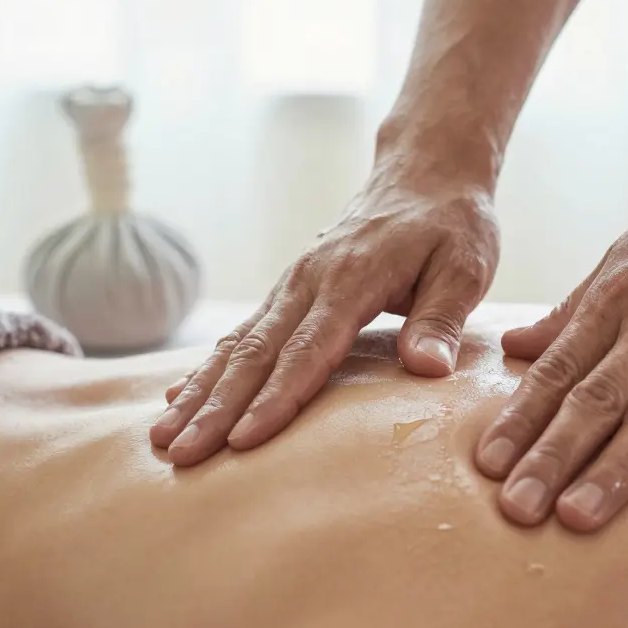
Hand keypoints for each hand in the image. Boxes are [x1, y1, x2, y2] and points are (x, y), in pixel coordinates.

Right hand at [151, 165, 499, 465]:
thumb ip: (442, 318)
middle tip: (182, 456)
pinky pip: (240, 333)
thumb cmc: (451, 223)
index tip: (245, 441)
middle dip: (216, 408)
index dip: (276, 398)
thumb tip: (427, 369)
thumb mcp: (465, 266)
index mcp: (351, 278)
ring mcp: (292, 283)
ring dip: (199, 393)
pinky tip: (178, 398)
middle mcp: (308, 280)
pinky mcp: (288, 289)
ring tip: (162, 438)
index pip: (307, 349)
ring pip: (235, 344)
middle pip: (255, 353)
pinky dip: (207, 368)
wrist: (425, 171)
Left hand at [474, 167, 627, 530]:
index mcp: (615, 298)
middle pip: (596, 398)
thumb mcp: (625, 257)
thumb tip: (511, 347)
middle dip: (552, 455)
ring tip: (578, 517)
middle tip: (518, 508)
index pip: (557, 369)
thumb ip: (572, 310)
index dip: (521, 418)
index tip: (488, 465)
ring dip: (615, 469)